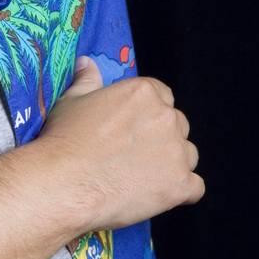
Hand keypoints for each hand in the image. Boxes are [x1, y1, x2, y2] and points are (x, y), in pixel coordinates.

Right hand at [35, 54, 204, 228]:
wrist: (64, 183)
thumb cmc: (65, 139)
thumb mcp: (71, 101)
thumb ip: (86, 81)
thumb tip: (87, 63)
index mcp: (145, 92)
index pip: (162, 96)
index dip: (148, 113)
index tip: (131, 128)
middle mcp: (167, 118)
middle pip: (177, 125)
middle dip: (161, 138)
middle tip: (133, 155)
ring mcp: (177, 152)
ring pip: (188, 155)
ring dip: (172, 164)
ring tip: (142, 178)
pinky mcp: (180, 185)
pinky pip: (195, 188)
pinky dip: (181, 192)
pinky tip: (158, 196)